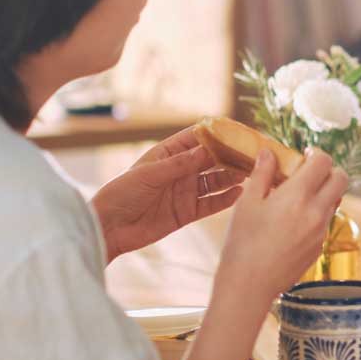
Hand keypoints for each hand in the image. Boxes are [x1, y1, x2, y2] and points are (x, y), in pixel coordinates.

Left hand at [92, 126, 244, 260]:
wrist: (109, 228)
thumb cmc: (122, 194)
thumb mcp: (149, 174)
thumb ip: (180, 164)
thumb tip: (208, 150)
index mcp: (167, 154)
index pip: (197, 138)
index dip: (217, 134)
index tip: (238, 131)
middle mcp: (179, 171)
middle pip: (211, 160)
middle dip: (231, 156)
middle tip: (252, 154)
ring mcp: (184, 192)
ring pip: (215, 181)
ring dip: (232, 176)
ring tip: (250, 172)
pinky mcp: (186, 212)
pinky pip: (211, 204)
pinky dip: (225, 199)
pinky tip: (239, 193)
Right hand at [216, 149, 349, 306]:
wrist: (250, 285)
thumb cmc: (243, 243)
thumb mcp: (247, 203)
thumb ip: (262, 174)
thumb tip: (269, 153)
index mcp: (298, 195)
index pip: (323, 162)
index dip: (316, 153)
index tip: (305, 155)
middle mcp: (316, 212)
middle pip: (341, 179)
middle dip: (329, 170)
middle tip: (309, 172)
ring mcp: (320, 232)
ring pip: (336, 201)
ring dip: (325, 192)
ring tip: (299, 196)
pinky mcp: (318, 248)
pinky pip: (326, 222)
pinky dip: (317, 213)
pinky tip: (294, 220)